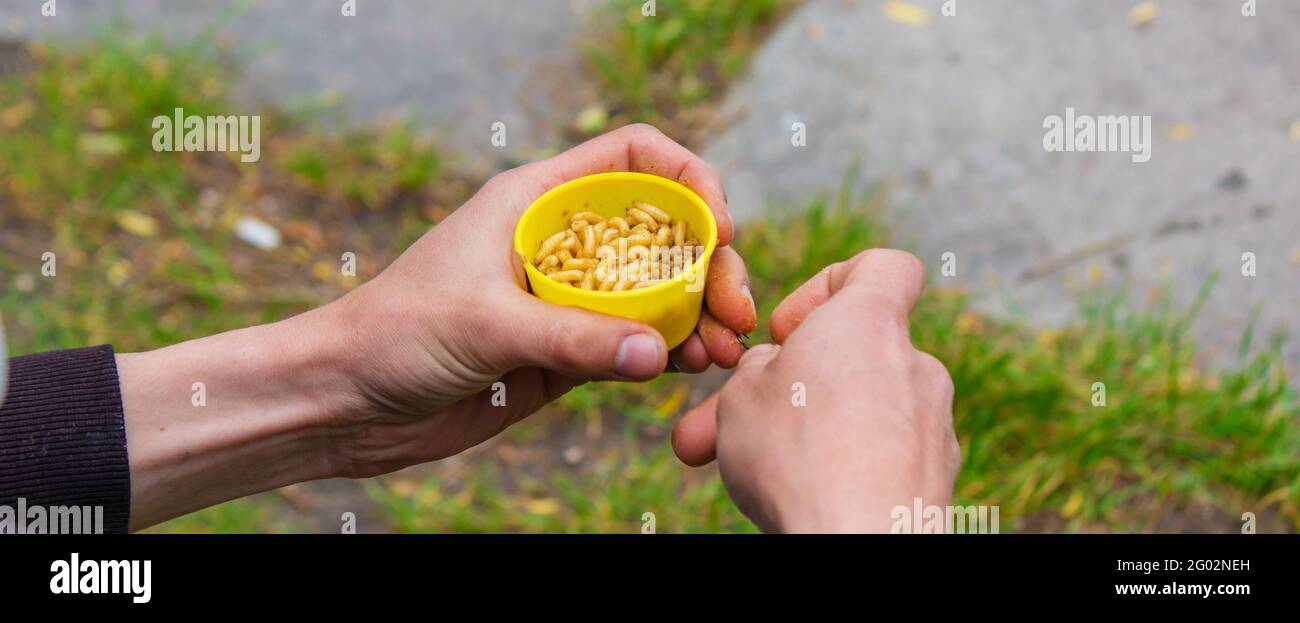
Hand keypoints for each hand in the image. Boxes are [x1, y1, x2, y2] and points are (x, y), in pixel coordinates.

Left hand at [121, 125, 755, 527]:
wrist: (346, 400)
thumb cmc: (394, 335)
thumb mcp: (483, 325)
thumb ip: (572, 338)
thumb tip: (658, 352)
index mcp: (536, 201)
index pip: (633, 156)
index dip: (687, 178)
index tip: (717, 226)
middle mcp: (560, 242)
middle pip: (661, 230)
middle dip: (710, 262)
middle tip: (736, 309)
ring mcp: (566, 298)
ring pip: (656, 290)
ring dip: (700, 314)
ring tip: (726, 350)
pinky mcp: (564, 351)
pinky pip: (633, 343)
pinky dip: (669, 352)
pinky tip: (692, 368)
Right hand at [670, 250, 958, 532]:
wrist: (858, 544)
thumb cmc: (795, 455)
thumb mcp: (742, 395)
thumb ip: (759, 369)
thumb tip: (774, 371)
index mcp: (869, 321)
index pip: (885, 267)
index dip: (831, 285)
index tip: (789, 331)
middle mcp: (914, 364)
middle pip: (849, 358)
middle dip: (785, 389)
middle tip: (717, 426)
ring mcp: (933, 424)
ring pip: (855, 413)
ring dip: (801, 433)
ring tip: (740, 466)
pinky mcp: (936, 478)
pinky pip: (878, 457)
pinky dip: (841, 468)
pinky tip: (799, 494)